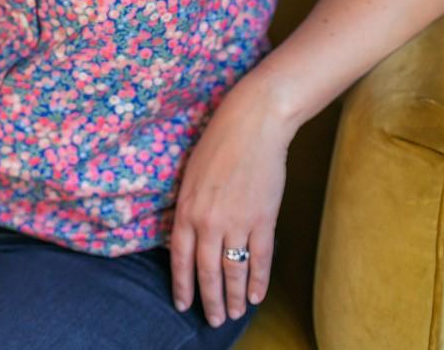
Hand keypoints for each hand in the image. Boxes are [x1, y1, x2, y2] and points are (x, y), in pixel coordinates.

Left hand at [169, 72, 290, 326]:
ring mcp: (237, 221)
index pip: (180, 258)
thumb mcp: (191, 174)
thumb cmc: (219, 141)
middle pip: (207, 272)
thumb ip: (189, 207)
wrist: (253, 123)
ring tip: (233, 314)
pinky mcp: (263, 218)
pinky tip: (255, 296)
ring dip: (233, 297)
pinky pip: (259, 259)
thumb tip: (188, 236)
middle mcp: (208, 221)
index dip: (182, 285)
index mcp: (187, 209)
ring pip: (233, 271)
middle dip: (209, 300)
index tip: (183, 304)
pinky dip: (258, 281)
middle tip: (212, 320)